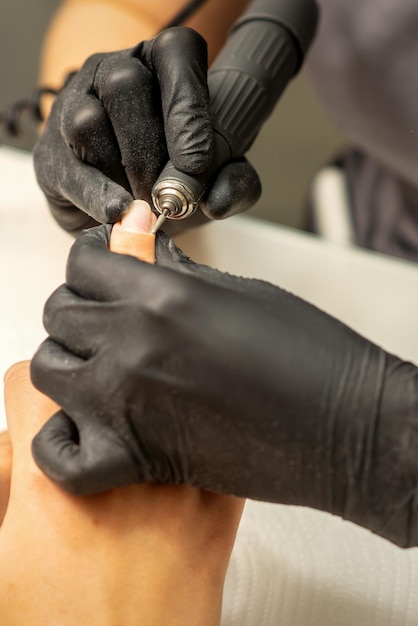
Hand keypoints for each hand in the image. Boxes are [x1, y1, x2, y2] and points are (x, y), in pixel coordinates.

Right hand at [0, 361, 242, 624]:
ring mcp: (178, 481)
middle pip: (91, 388)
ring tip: (122, 469)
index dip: (21, 400)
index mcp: (54, 479)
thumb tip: (10, 453)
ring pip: (150, 403)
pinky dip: (186, 444)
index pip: (29, 380)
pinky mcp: (219, 506)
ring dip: (131, 423)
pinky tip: (170, 472)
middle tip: (73, 454)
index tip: (31, 416)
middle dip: (74, 412)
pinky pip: (205, 442)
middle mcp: (121, 465)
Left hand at [30, 227, 417, 546]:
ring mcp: (127, 404)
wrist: (344, 426)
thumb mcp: (238, 291)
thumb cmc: (308, 355)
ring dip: (69, 365)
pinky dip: (62, 446)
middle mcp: (133, 344)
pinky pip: (60, 458)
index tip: (105, 271)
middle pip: (59, 312)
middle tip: (112, 320)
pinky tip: (89, 430)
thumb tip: (137, 246)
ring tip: (103, 369)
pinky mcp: (136, 459)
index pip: (82, 261)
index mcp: (161, 295)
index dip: (93, 262)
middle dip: (82, 310)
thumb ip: (172, 270)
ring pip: (47, 371)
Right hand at [33, 26, 260, 235]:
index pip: (176, 52)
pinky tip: (119, 212)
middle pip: (125, 84)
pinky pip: (70, 166)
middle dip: (152, 147)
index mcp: (159, 65)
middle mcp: (110, 73)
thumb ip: (234, 184)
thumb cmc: (172, 178)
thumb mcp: (214, 178)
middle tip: (170, 191)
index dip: (188, 104)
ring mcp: (73, 108)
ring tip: (146, 204)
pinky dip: (99, 194)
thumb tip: (220, 200)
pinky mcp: (51, 154)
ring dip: (124, 170)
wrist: (124, 209)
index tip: (198, 162)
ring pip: (89, 121)